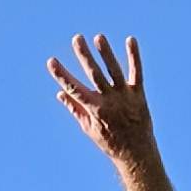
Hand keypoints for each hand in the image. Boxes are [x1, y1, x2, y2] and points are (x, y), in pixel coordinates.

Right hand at [48, 33, 154, 162]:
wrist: (136, 153)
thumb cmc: (110, 142)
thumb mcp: (89, 127)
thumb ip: (75, 108)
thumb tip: (60, 93)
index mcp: (94, 109)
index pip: (74, 88)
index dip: (62, 75)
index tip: (51, 61)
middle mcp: (109, 100)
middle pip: (95, 74)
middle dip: (84, 55)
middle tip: (76, 38)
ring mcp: (125, 96)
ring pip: (114, 71)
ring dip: (106, 53)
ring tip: (99, 37)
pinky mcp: (138, 94)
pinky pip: (136, 72)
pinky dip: (134, 56)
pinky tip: (130, 40)